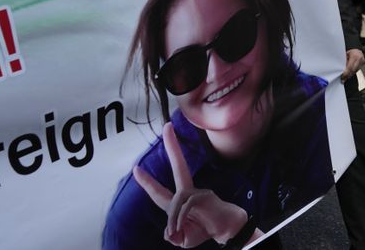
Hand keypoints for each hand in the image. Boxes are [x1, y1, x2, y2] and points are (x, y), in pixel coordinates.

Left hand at [133, 123, 252, 247]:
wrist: (228, 231)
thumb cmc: (206, 230)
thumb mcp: (183, 238)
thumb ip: (172, 233)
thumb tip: (168, 230)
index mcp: (181, 201)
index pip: (160, 192)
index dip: (147, 182)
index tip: (136, 168)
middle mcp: (188, 192)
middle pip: (179, 166)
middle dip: (173, 146)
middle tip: (167, 126)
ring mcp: (198, 192)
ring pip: (176, 200)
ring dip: (173, 220)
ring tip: (177, 233)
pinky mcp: (205, 196)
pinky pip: (185, 205)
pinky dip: (179, 220)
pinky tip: (179, 229)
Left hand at [341, 49, 364, 82]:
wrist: (357, 50)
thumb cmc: (350, 52)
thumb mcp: (346, 54)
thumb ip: (344, 61)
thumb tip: (341, 69)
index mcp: (355, 56)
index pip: (350, 66)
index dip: (346, 72)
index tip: (342, 76)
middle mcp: (360, 59)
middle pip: (353, 70)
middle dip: (347, 75)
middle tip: (342, 80)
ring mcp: (362, 62)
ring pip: (355, 71)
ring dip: (349, 75)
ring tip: (344, 79)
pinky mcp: (362, 64)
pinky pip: (356, 70)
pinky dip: (352, 73)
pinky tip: (348, 76)